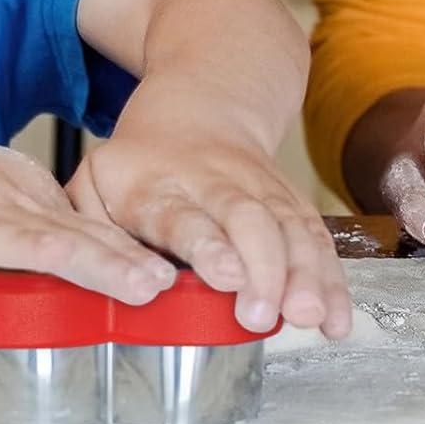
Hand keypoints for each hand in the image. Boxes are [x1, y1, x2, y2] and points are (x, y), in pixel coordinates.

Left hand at [65, 85, 352, 338]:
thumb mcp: (94, 180)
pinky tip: (336, 319)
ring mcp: (259, 190)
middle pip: (247, 221)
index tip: (223, 276)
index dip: (207, 245)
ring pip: (289, 229)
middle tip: (264, 312)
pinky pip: (316, 239)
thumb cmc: (139, 161)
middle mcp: (216, 183)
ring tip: (308, 317)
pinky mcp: (290, 203)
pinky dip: (331, 280)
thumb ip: (89, 230)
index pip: (184, 215)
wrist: (202, 104)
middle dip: (262, 267)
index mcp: (159, 183)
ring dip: (304, 275)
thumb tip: (93, 278)